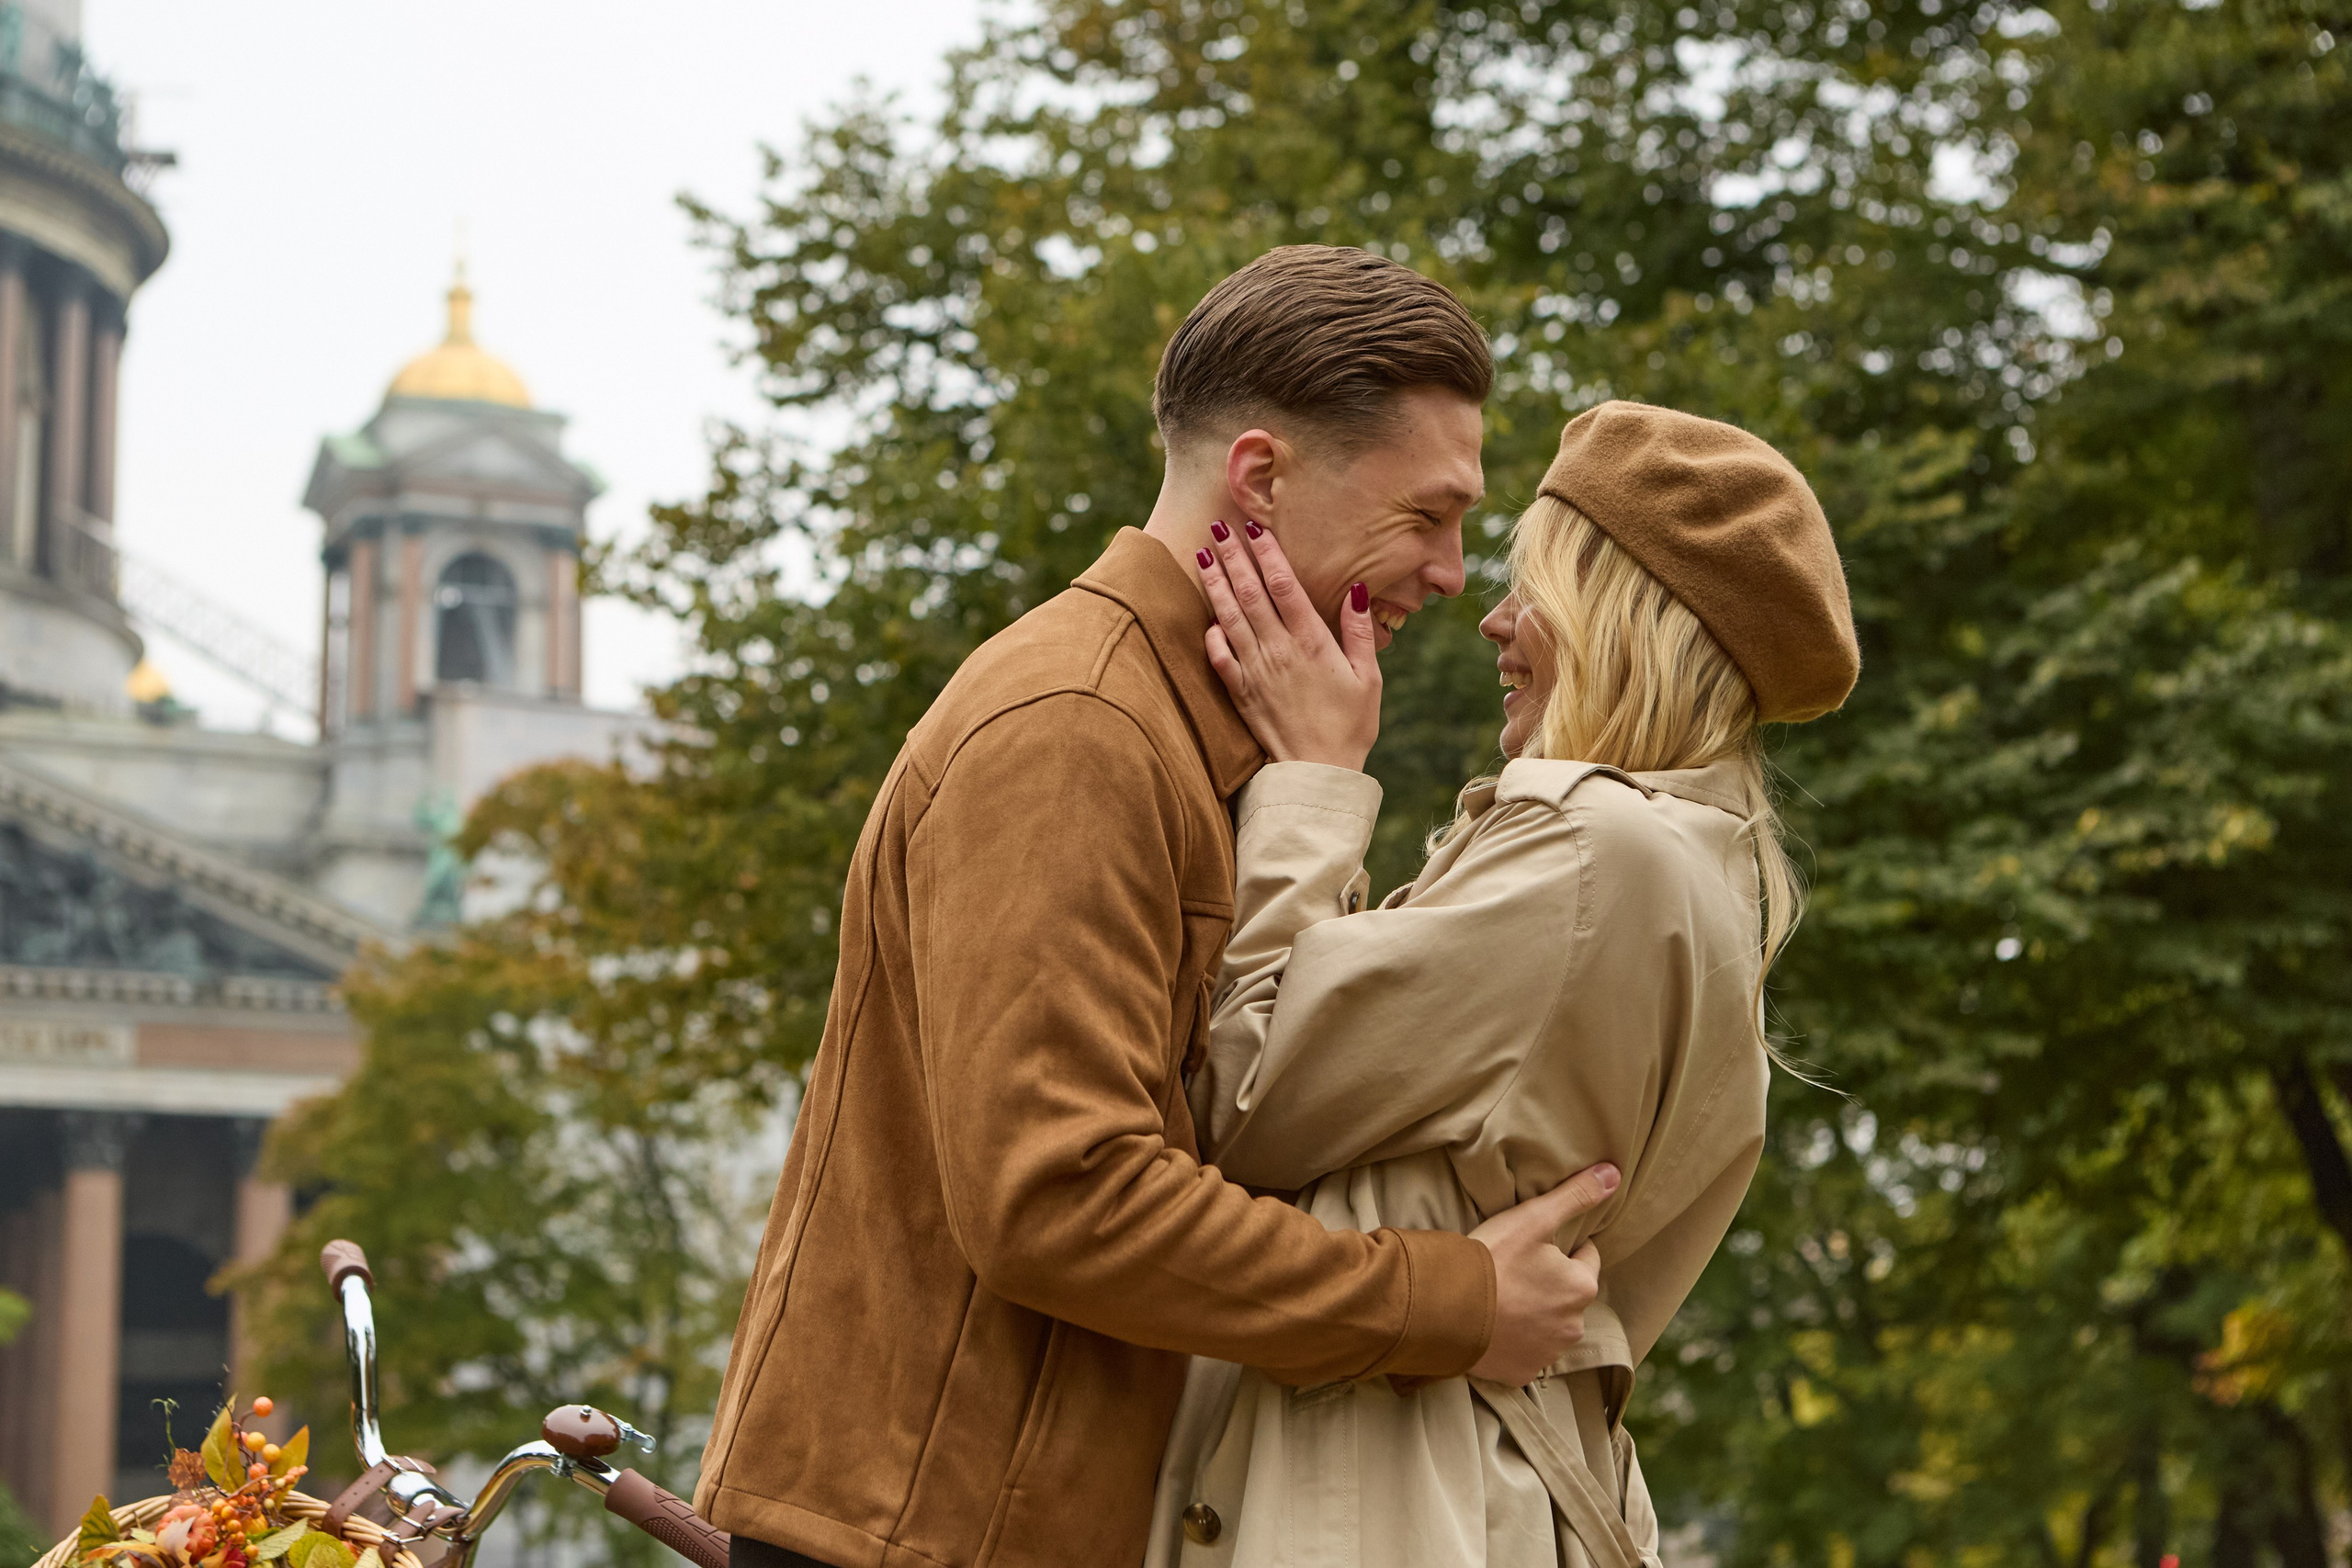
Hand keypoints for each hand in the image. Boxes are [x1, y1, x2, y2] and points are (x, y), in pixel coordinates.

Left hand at [1196, 521, 1380, 769]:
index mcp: (1312, 643)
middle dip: (1233, 556)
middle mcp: (1279, 651)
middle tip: (1218, 525)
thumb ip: (1360, 632)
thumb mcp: (1368, 678)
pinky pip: (1219, 658)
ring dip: (1215, 584)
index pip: (1284, 586)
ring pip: (1230, 618)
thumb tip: (1357, 590)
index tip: (1254, 527)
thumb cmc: (1350, 726)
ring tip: (1202, 554)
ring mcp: (1256, 672)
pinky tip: (1206, 616)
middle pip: (1250, 593)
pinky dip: (1211, 635)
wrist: (1318, 774)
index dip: (1267, 553)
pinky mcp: (1241, 694)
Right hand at [1466, 1162, 1615, 1385]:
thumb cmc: (1491, 1259)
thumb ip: (1576, 1194)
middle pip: (1567, 1294)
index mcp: (1582, 1286)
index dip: (1559, 1246)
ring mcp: (1548, 1353)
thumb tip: (1614, 1173)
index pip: (1584, 1256)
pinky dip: (1514, 1341)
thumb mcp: (1534, 1217)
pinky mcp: (1521, 1373)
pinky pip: (1525, 1353)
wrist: (1443, 1310)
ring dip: (1533, 1313)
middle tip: (1511, 1270)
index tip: (1530, 1244)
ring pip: (1549, 1325)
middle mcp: (1574, 1326)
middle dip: (1548, 1283)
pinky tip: (1492, 1325)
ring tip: (1500, 1297)